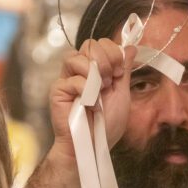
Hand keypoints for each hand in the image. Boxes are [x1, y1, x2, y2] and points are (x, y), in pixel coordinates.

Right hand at [49, 38, 135, 158]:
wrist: (93, 145)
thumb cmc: (106, 124)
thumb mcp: (122, 93)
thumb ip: (124, 70)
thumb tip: (130, 47)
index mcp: (95, 69)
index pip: (100, 43)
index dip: (112, 51)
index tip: (119, 72)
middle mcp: (79, 71)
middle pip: (88, 44)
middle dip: (105, 58)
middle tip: (111, 80)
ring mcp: (67, 79)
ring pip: (75, 56)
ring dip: (94, 73)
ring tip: (100, 91)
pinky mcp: (58, 91)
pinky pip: (71, 79)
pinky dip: (85, 90)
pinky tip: (90, 104)